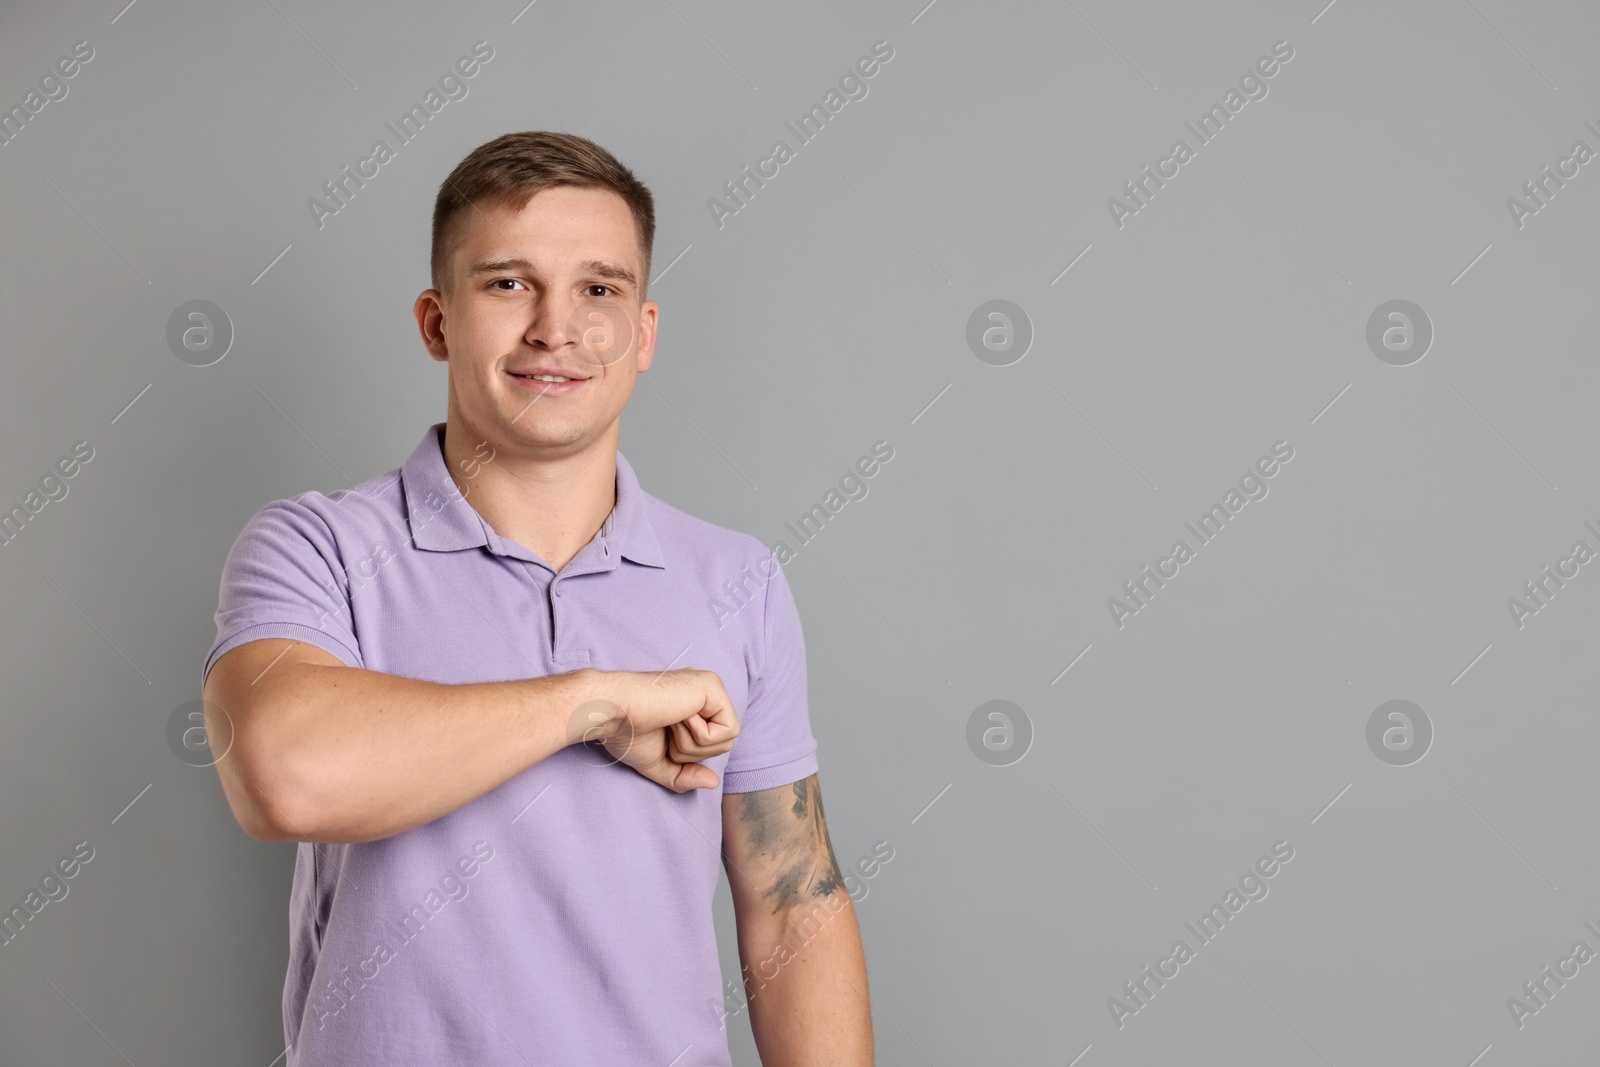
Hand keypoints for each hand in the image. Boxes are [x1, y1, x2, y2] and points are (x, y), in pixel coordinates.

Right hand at [567, 668, 739, 791]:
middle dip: (691, 752)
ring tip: (669, 722)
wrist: (612, 712)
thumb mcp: (660, 762)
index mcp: (694, 705)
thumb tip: (714, 782)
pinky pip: (728, 730)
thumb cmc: (628, 732)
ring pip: (727, 740)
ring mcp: (711, 686)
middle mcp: (705, 693)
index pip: (712, 745)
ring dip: (692, 744)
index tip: (662, 735)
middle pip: (724, 744)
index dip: (687, 754)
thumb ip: (685, 775)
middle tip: (666, 729)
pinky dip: (700, 736)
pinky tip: (678, 717)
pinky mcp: (713, 686)